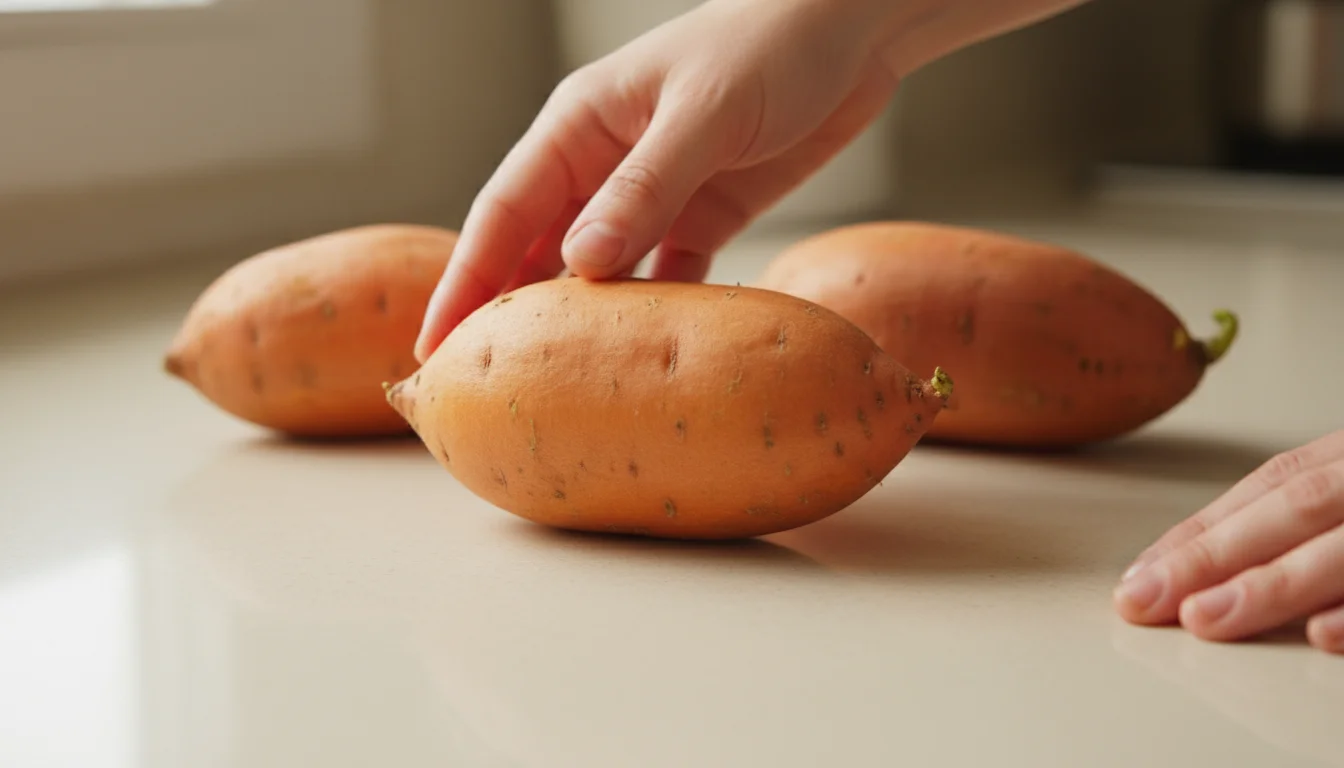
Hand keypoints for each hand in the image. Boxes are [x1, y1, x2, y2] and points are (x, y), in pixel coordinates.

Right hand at [413, 0, 903, 361]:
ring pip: (600, 272)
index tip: (436, 346)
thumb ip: (643, 189)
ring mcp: (654, 194)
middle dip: (509, 314)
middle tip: (482, 385)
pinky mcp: (706, 215)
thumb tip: (580, 265)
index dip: (466, 281)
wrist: (851, 28)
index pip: (502, 213)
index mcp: (578, 127)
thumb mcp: (701, 114)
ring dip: (581, 323)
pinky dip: (656, 313)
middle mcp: (604, 165)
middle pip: (539, 251)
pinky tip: (643, 355)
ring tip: (555, 388)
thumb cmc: (767, 44)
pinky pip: (669, 276)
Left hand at [1114, 430, 1343, 653]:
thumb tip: (1217, 564)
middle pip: (1292, 509)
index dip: (1200, 532)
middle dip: (1211, 557)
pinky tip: (1316, 635)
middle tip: (1143, 600)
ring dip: (1268, 586)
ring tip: (1201, 618)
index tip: (1138, 577)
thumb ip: (1313, 511)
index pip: (1269, 488)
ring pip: (1342, 549)